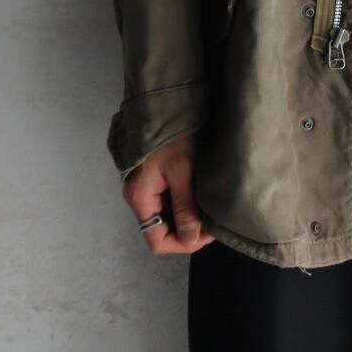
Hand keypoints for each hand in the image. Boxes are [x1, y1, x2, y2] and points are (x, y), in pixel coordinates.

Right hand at [122, 134, 215, 254]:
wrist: (166, 107)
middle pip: (161, 231)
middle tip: (213, 224)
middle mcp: (138, 198)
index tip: (207, 235)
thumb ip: (185, 208)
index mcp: (140, 199)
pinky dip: (184, 205)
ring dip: (187, 218)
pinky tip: (200, 199)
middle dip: (188, 232)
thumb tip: (190, 240)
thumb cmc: (172, 138)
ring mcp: (145, 189)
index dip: (183, 244)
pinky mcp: (153, 180)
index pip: (157, 241)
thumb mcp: (182, 172)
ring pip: (166, 218)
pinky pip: (168, 203)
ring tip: (209, 212)